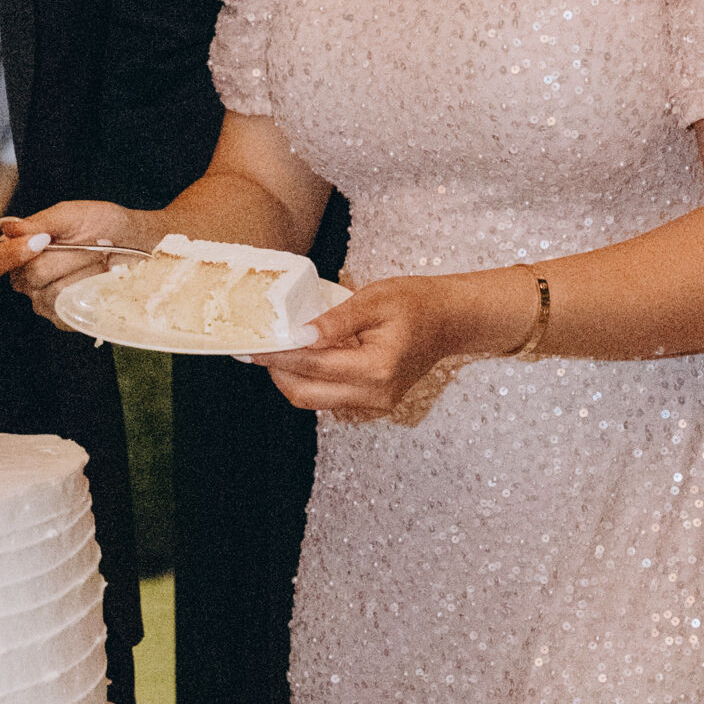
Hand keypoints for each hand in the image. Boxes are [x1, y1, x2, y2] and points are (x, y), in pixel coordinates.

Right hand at [0, 202, 156, 326]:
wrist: (139, 242)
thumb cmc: (105, 225)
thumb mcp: (70, 214)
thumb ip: (37, 221)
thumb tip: (6, 228)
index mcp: (18, 251)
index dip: (9, 255)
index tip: (42, 240)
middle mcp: (25, 280)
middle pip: (29, 276)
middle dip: (64, 256)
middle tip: (87, 243)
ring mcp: (45, 302)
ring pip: (52, 292)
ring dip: (82, 271)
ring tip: (98, 259)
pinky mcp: (65, 318)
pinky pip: (69, 308)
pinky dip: (90, 289)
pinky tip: (100, 278)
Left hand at [256, 277, 467, 421]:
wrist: (451, 320)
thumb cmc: (416, 303)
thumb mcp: (374, 300)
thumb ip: (335, 320)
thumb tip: (299, 333)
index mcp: (376, 368)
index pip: (312, 366)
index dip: (278, 356)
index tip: (252, 346)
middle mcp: (376, 394)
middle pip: (307, 395)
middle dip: (278, 374)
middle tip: (258, 350)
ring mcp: (377, 403)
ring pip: (316, 401)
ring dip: (292, 379)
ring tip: (277, 352)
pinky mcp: (375, 402)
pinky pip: (331, 398)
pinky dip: (311, 381)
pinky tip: (303, 358)